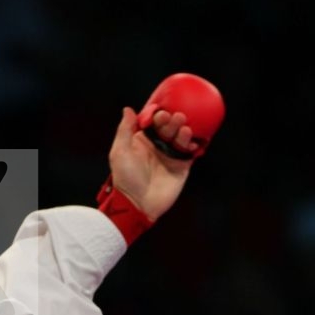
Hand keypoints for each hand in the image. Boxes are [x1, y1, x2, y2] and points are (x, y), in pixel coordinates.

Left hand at [108, 107, 193, 221]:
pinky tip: (192, 141)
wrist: (138, 204)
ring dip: (184, 130)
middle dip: (173, 120)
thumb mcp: (120, 152)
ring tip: (184, 128)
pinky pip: (190, 151)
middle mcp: (158, 145)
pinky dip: (193, 144)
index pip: (153, 122)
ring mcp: (170, 155)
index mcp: (143, 140)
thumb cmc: (126, 178)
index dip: (158, 115)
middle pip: (169, 127)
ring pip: (180, 137)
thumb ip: (124, 130)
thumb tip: (128, 109)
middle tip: (176, 118)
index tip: (161, 113)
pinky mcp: (182, 166)